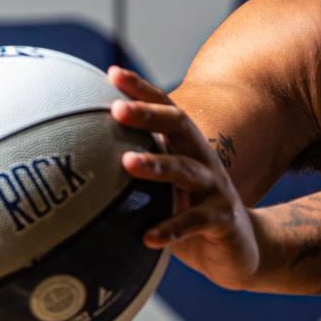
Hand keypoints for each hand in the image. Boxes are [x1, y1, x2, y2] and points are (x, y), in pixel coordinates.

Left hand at [107, 66, 261, 289]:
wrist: (242, 247)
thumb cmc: (190, 212)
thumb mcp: (166, 189)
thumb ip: (138, 174)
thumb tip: (79, 170)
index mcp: (187, 146)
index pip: (165, 109)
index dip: (141, 89)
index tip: (112, 73)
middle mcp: (203, 159)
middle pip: (179, 126)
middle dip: (149, 115)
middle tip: (117, 110)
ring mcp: (216, 188)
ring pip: (186, 170)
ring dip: (157, 164)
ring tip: (128, 162)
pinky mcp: (224, 220)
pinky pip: (196, 222)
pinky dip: (171, 228)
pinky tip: (147, 237)